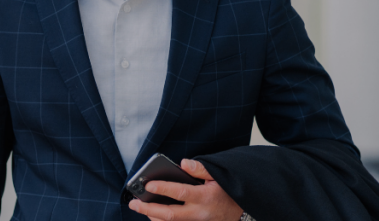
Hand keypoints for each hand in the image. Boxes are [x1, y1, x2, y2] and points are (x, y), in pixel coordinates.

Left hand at [128, 159, 242, 220]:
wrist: (244, 211)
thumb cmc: (229, 191)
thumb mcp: (218, 175)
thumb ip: (200, 169)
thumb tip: (183, 163)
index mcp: (204, 197)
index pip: (179, 193)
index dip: (162, 188)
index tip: (147, 185)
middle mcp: (199, 213)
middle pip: (170, 214)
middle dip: (148, 209)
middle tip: (133, 202)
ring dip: (153, 218)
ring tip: (140, 208)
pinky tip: (154, 216)